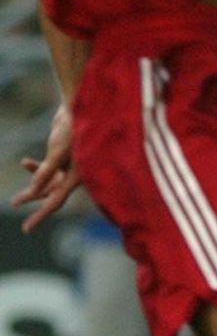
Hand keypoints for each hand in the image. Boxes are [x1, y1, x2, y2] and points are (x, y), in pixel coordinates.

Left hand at [11, 102, 79, 232]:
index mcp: (79, 177)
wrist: (83, 106)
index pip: (56, 201)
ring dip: (34, 179)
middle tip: (14, 204)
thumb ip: (45, 171)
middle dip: (33, 197)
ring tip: (23, 165)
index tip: (26, 229)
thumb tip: (32, 192)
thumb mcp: (57, 151)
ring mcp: (71, 166)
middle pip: (52, 194)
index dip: (40, 215)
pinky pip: (49, 169)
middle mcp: (76, 174)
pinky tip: (25, 162)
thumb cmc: (75, 128)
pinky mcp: (65, 157)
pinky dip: (36, 168)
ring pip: (49, 182)